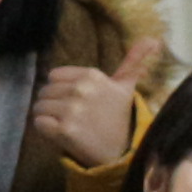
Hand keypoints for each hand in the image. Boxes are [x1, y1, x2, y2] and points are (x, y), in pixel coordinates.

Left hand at [27, 35, 161, 166]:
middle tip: (69, 116)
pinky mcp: (64, 130)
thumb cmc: (120, 117)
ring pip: (39, 107)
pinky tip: (61, 134)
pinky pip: (39, 123)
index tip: (75, 100)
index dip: (61, 89)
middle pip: (45, 92)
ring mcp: (72, 110)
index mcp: (92, 76)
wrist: (123, 152)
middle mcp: (81, 90)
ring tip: (65, 124)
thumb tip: (153, 39)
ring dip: (48, 117)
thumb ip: (133, 61)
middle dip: (52, 104)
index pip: (54, 76)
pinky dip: (45, 130)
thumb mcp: (125, 87)